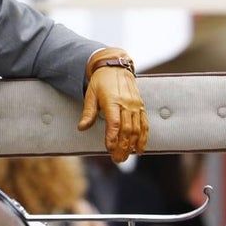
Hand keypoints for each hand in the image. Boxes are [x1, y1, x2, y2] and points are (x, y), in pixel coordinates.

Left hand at [78, 47, 148, 161]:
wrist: (116, 67)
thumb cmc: (101, 81)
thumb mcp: (90, 94)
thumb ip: (88, 112)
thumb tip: (81, 128)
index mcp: (112, 101)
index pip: (114, 123)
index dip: (112, 137)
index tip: (109, 149)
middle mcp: (126, 104)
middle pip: (126, 129)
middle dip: (122, 146)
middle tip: (117, 159)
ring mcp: (136, 105)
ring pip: (136, 129)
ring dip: (132, 145)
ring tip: (126, 157)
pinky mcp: (141, 106)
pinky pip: (144, 124)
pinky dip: (143, 137)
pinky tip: (140, 149)